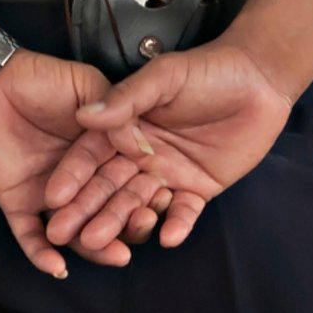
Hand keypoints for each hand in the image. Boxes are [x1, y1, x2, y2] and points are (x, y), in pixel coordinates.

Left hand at [0, 50, 168, 275]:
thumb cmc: (40, 78)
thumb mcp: (87, 86)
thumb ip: (116, 115)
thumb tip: (144, 148)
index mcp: (103, 151)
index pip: (128, 180)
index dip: (144, 197)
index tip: (159, 211)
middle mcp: (81, 178)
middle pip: (106, 210)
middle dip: (123, 228)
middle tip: (136, 240)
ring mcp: (52, 194)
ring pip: (75, 228)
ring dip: (92, 248)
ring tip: (111, 256)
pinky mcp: (19, 204)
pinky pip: (30, 235)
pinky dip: (42, 253)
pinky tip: (57, 265)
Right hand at [48, 38, 295, 247]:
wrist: (260, 78)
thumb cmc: (209, 69)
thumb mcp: (165, 77)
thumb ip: (128, 98)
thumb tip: (84, 114)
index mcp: (127, 128)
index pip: (92, 155)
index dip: (72, 175)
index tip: (52, 197)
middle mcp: (142, 155)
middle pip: (109, 186)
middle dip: (85, 209)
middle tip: (60, 233)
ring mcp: (169, 174)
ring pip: (139, 203)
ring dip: (120, 223)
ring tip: (97, 243)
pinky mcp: (198, 189)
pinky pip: (184, 211)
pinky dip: (177, 225)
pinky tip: (166, 238)